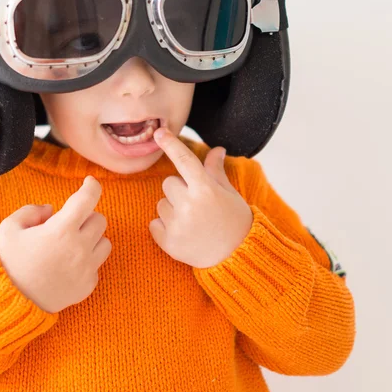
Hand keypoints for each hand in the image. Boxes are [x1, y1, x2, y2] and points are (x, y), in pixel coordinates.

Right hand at [0, 176, 111, 313]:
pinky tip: (68, 265)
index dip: (92, 186)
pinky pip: (97, 265)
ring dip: (91, 238)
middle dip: (86, 217)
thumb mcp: (9, 228)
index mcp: (61, 230)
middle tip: (68, 224)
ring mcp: (86, 269)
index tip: (89, 182)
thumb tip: (51, 210)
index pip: (87, 199)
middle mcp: (79, 248)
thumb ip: (31, 211)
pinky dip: (87, 261)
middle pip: (100, 220)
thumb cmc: (9, 263)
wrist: (10, 303)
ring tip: (71, 244)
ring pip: (104, 242)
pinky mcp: (88, 286)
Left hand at [148, 127, 252, 268]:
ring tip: (194, 222)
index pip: (184, 160)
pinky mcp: (168, 243)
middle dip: (179, 190)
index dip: (171, 143)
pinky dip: (164, 228)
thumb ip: (215, 171)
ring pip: (161, 204)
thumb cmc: (235, 222)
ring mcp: (177, 225)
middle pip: (168, 183)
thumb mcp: (229, 194)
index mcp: (206, 189)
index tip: (159, 132)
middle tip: (197, 205)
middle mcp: (189, 205)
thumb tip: (216, 149)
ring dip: (173, 209)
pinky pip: (154, 224)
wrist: (237, 259)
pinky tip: (184, 234)